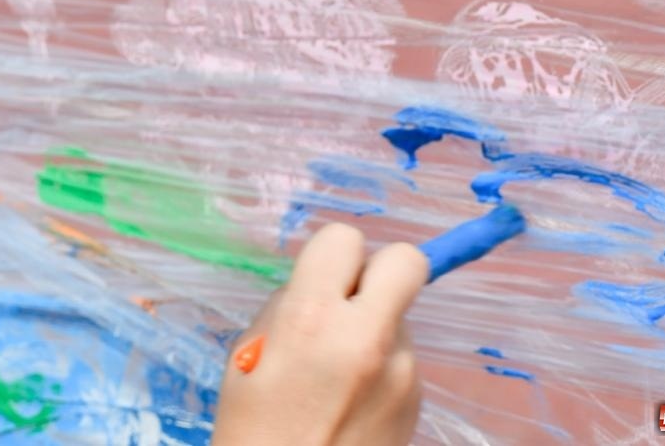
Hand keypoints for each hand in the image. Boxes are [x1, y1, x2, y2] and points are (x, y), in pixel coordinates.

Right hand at [211, 223, 428, 445]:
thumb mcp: (247, 353)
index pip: (344, 237)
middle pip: (407, 261)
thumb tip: (324, 285)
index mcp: (312, 317)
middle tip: (352, 300)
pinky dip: (382, 366)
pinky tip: (352, 401)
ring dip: (376, 327)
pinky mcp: (417, 401)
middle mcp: (367, 336)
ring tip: (339, 373)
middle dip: (381, 270)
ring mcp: (401, 372)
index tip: (320, 280)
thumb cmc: (249, 427)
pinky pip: (403, 358)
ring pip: (401, 315)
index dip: (331, 256)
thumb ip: (290, 307)